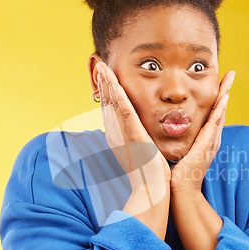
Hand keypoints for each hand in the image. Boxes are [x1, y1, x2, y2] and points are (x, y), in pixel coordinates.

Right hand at [97, 62, 170, 201]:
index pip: (109, 108)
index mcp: (117, 135)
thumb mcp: (139, 150)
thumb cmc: (148, 171)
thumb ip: (136, 138)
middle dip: (102, 82)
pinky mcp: (133, 133)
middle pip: (106, 102)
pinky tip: (114, 83)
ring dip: (107, 83)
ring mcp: (122, 132)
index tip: (103, 75)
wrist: (150, 186)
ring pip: (112, 103)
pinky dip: (118, 95)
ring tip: (102, 66)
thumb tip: (137, 131)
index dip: (105, 91)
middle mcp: (115, 132)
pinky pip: (124, 110)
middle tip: (98, 64)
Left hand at [170, 70, 234, 193]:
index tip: (218, 82)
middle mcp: (210, 139)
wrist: (179, 192)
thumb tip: (165, 130)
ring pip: (219, 112)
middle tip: (230, 74)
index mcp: (203, 139)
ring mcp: (210, 142)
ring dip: (225, 94)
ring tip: (230, 78)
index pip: (210, 113)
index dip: (215, 97)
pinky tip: (224, 97)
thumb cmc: (175, 175)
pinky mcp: (206, 146)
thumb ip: (175, 140)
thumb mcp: (177, 151)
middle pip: (219, 110)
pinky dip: (220, 110)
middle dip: (225, 91)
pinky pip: (214, 124)